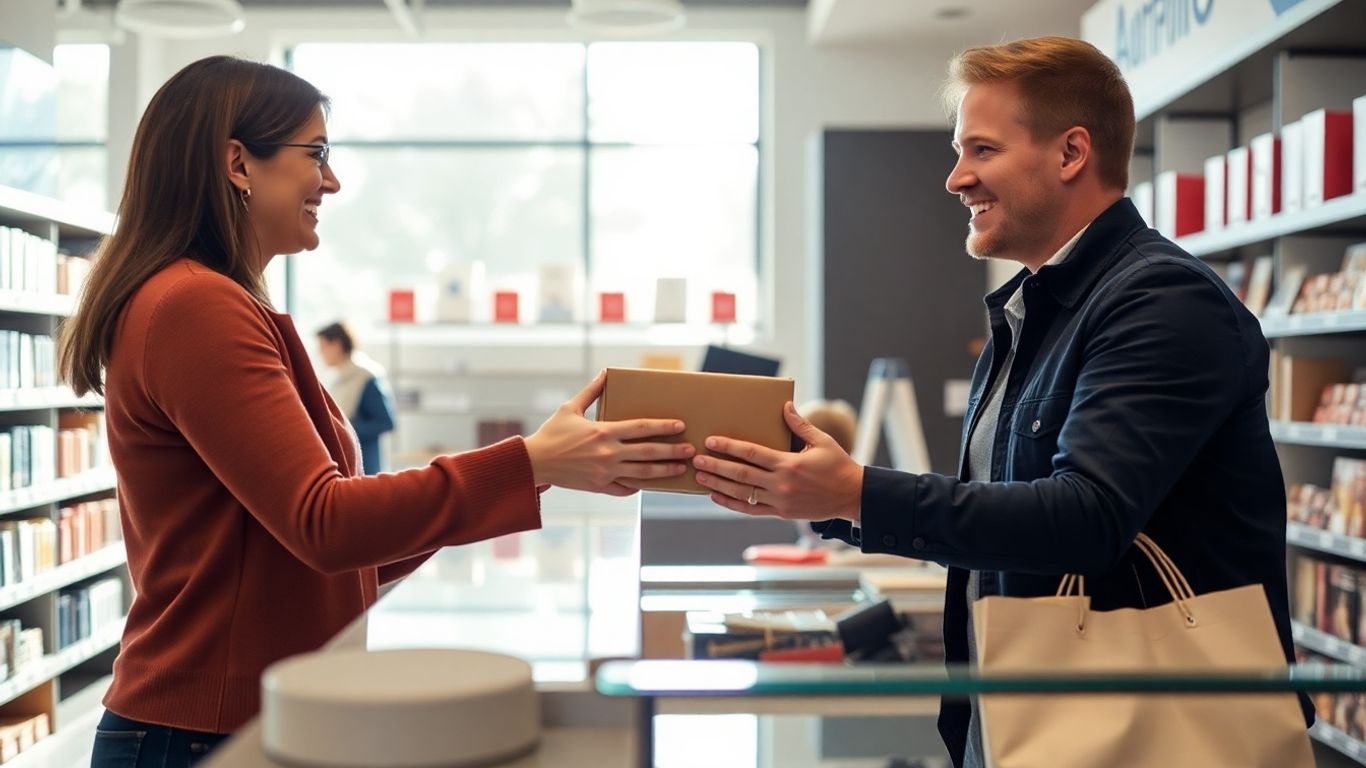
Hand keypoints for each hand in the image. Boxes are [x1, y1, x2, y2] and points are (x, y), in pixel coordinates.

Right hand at [525, 371, 693, 495]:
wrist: (534, 462)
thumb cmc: (551, 433)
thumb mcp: (570, 408)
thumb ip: (591, 391)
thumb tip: (605, 373)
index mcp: (604, 431)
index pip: (641, 428)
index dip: (663, 427)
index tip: (680, 426)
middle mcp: (608, 453)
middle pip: (648, 453)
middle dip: (673, 451)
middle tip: (692, 450)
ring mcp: (605, 472)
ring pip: (642, 473)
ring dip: (664, 471)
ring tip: (681, 468)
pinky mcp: (599, 487)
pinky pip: (625, 489)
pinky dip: (638, 486)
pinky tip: (650, 483)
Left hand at [692, 401, 862, 521]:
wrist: (852, 496)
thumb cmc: (838, 465)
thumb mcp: (822, 441)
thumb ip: (800, 425)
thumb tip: (785, 406)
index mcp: (789, 464)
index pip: (752, 453)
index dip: (729, 447)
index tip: (711, 441)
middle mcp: (781, 484)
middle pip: (740, 474)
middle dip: (716, 466)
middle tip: (695, 459)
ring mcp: (779, 501)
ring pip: (742, 493)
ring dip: (718, 484)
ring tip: (700, 477)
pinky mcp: (780, 513)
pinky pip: (750, 510)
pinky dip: (731, 503)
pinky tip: (716, 496)